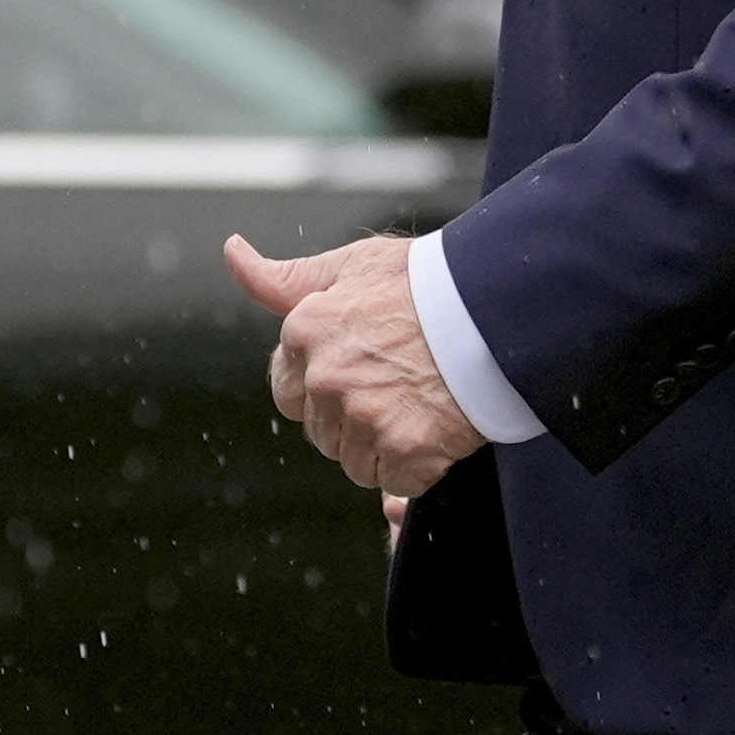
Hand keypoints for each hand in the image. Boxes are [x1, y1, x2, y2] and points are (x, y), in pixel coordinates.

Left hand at [222, 234, 487, 497]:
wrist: (501, 305)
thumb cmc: (431, 280)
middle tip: (402, 383)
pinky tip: (440, 426)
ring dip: (386, 445)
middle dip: (354, 417)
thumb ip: (286, 276)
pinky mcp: (407, 450)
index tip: (365, 369)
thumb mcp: (356, 264)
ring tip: (423, 401)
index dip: (324, 386)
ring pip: (356, 462)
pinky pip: (398, 481)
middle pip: (322, 432)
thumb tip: (232, 253)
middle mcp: (325, 379)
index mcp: (305, 333)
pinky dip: (419, 465)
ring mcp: (365, 417)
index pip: (287, 392)